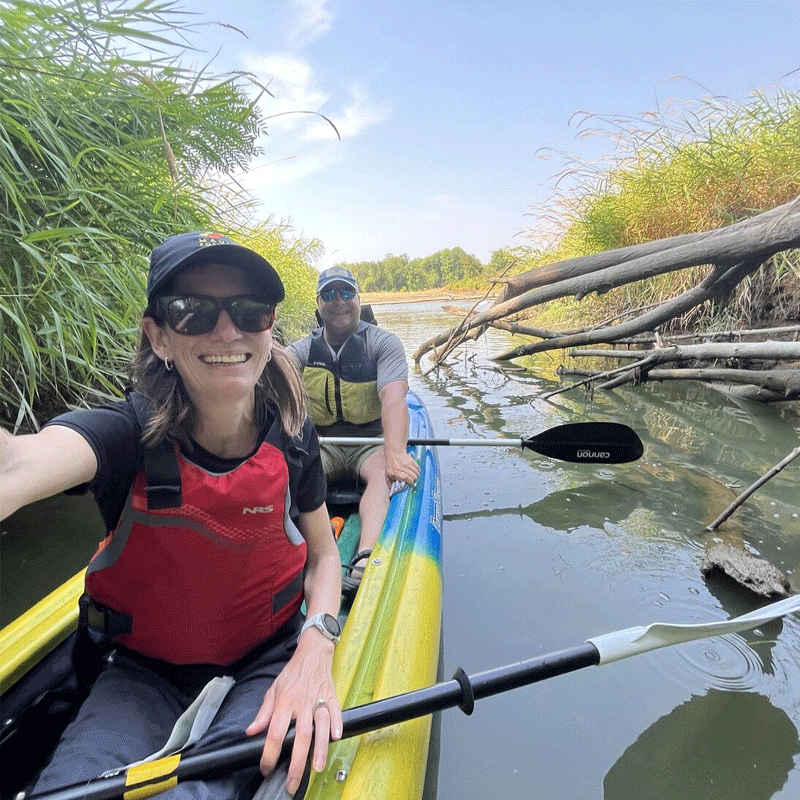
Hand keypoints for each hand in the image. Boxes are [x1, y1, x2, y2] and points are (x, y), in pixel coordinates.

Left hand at [245, 636, 341, 794]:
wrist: (313, 653)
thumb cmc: (292, 674)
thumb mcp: (273, 689)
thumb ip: (264, 713)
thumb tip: (252, 732)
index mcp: (285, 701)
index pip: (276, 732)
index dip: (270, 753)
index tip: (267, 768)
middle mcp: (302, 702)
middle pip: (300, 735)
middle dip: (297, 762)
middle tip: (293, 783)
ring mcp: (319, 699)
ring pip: (320, 726)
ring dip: (320, 748)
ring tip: (317, 768)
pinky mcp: (332, 697)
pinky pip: (336, 712)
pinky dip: (337, 725)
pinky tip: (336, 738)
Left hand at [384, 448, 419, 488]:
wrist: (394, 453)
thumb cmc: (390, 464)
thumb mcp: (387, 474)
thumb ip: (389, 483)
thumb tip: (391, 491)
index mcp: (395, 472)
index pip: (406, 478)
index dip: (410, 482)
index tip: (411, 485)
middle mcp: (401, 468)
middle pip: (412, 476)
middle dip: (414, 480)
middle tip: (412, 482)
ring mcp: (407, 464)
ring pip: (416, 473)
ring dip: (416, 476)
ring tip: (414, 477)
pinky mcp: (411, 461)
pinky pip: (417, 468)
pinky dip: (418, 471)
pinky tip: (415, 472)